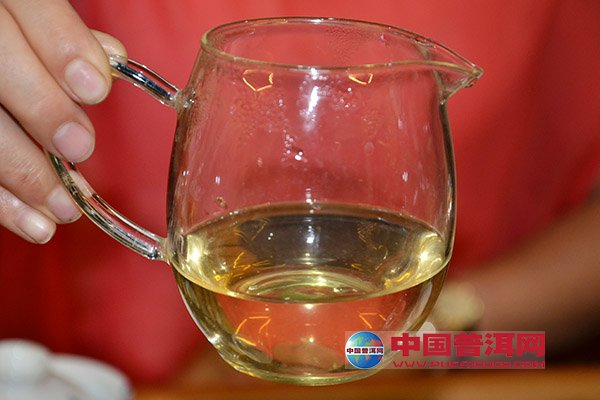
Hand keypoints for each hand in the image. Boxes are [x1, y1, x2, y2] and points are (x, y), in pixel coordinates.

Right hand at [0, 0, 124, 242]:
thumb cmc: (18, 38)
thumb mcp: (33, 19)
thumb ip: (62, 35)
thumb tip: (110, 58)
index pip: (26, 3)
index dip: (58, 42)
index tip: (95, 89)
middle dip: (40, 108)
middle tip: (79, 148)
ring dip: (20, 172)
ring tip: (64, 208)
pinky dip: (0, 201)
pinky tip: (34, 223)